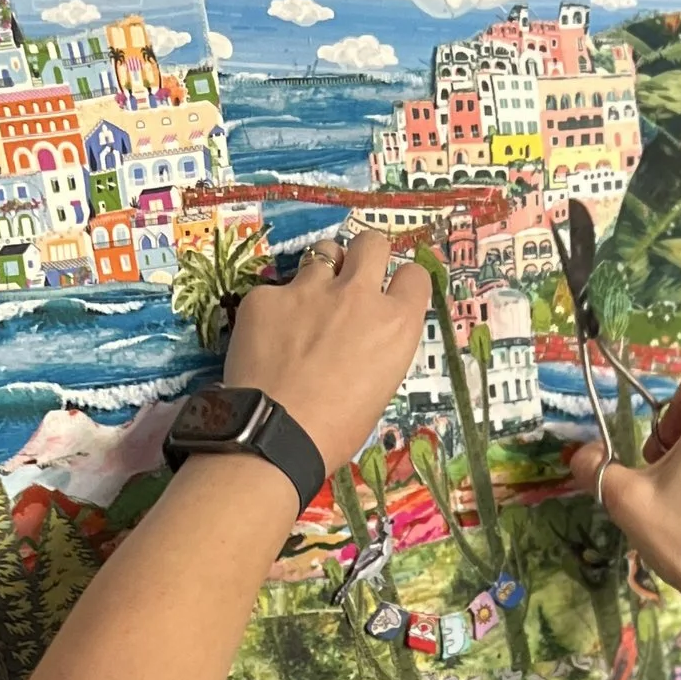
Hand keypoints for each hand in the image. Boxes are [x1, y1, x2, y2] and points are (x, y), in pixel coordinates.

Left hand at [224, 230, 432, 473]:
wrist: (273, 435)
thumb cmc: (336, 430)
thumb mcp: (378, 389)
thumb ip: (378, 348)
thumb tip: (363, 338)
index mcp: (395, 324)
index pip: (415, 276)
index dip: (402, 285)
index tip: (391, 296)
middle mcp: (358, 295)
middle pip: (371, 244)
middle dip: (365, 256)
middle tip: (352, 279)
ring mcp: (309, 289)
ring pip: (323, 252)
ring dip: (322, 271)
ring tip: (309, 301)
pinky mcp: (266, 296)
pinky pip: (276, 289)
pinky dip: (274, 309)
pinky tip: (266, 338)